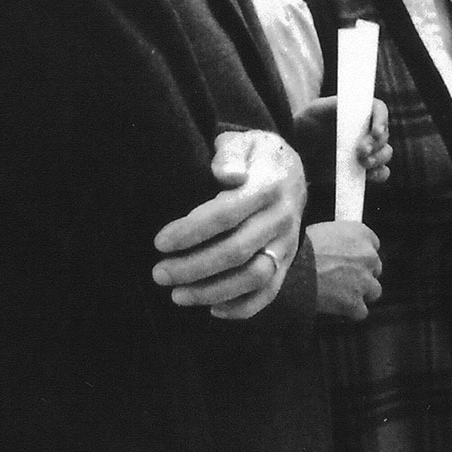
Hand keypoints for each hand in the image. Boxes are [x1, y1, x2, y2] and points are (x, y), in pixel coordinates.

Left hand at [151, 130, 305, 319]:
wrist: (292, 171)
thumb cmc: (255, 157)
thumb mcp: (245, 141)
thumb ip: (231, 153)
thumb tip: (225, 174)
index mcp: (267, 187)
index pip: (226, 214)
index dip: (191, 231)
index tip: (159, 242)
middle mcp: (281, 218)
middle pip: (237, 251)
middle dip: (193, 267)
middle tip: (159, 273)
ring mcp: (287, 243)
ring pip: (254, 277)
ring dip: (214, 291)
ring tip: (177, 295)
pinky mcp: (287, 262)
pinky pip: (269, 292)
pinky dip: (242, 307)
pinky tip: (212, 309)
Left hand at [290, 98, 391, 186]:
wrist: (295, 155)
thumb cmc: (303, 126)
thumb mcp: (312, 112)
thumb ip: (329, 106)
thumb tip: (348, 109)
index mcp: (358, 112)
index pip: (378, 110)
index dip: (381, 119)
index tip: (375, 132)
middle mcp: (365, 130)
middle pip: (384, 134)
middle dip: (377, 144)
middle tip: (361, 151)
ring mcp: (366, 150)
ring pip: (385, 152)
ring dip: (379, 158)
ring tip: (363, 163)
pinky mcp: (363, 169)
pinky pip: (382, 172)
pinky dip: (380, 173)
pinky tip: (369, 175)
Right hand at [307, 222, 382, 321]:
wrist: (287, 270)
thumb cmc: (297, 249)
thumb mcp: (321, 231)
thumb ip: (338, 241)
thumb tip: (338, 249)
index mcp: (360, 233)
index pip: (372, 244)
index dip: (359, 255)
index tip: (350, 259)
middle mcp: (367, 255)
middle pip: (374, 268)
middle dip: (361, 274)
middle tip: (341, 277)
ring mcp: (364, 280)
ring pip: (373, 291)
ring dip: (359, 293)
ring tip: (338, 293)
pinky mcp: (355, 302)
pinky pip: (361, 311)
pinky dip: (350, 311)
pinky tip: (336, 306)